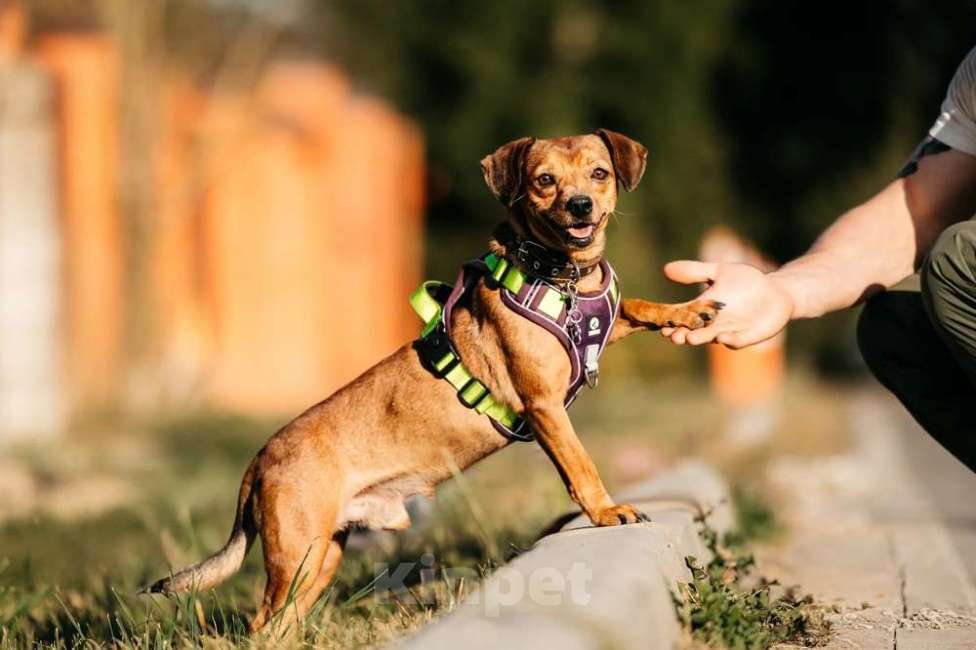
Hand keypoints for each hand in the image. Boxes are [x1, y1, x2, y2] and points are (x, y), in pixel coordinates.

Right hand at [660, 261, 794, 347]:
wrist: (775, 292)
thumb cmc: (745, 282)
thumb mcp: (719, 271)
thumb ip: (695, 271)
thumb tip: (666, 268)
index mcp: (703, 309)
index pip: (683, 316)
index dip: (672, 321)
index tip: (661, 324)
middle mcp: (714, 323)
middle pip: (694, 331)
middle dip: (683, 334)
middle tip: (672, 336)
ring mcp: (731, 331)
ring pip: (712, 337)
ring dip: (701, 339)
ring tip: (689, 338)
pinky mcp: (749, 336)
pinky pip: (738, 340)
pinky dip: (730, 340)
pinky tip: (723, 338)